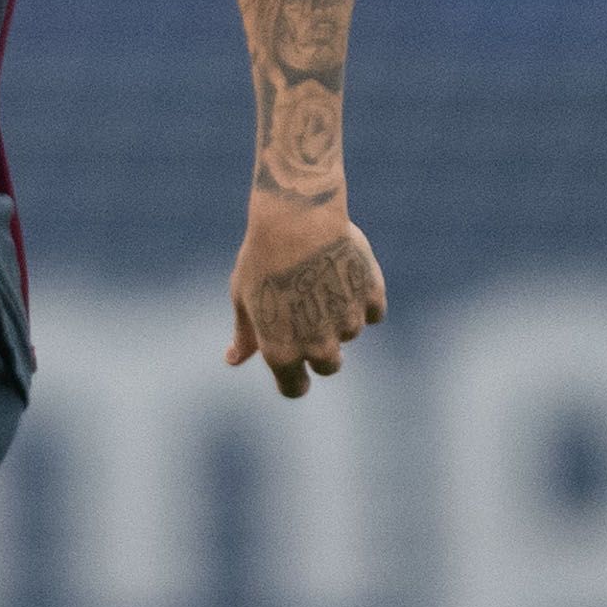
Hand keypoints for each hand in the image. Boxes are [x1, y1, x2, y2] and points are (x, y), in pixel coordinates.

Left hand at [228, 200, 388, 397]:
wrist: (296, 218)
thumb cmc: (261, 258)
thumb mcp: (243, 298)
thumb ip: (247, 335)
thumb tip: (233, 359)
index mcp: (281, 351)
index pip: (295, 388)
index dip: (295, 381)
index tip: (297, 369)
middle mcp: (318, 345)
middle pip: (329, 366)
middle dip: (322, 351)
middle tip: (312, 316)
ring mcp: (348, 322)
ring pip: (350, 332)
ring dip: (340, 317)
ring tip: (321, 279)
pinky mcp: (372, 297)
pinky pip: (373, 311)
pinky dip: (363, 299)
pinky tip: (345, 274)